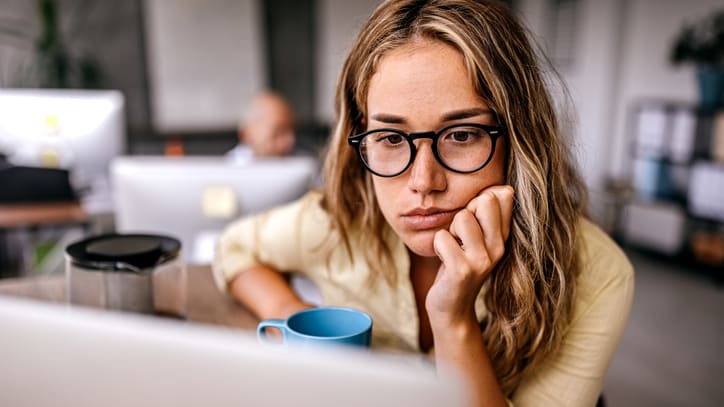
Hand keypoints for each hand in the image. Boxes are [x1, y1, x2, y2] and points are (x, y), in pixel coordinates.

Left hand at [426, 185, 513, 326]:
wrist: (452, 308)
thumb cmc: (457, 265)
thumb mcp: (476, 239)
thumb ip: (485, 215)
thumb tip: (500, 188)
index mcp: (503, 236)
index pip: (503, 195)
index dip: (479, 200)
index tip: (473, 221)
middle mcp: (498, 247)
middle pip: (484, 201)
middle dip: (463, 213)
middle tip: (459, 237)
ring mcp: (482, 260)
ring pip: (462, 217)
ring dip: (449, 231)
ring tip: (452, 250)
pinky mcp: (462, 271)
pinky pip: (442, 237)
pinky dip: (437, 246)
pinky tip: (444, 261)